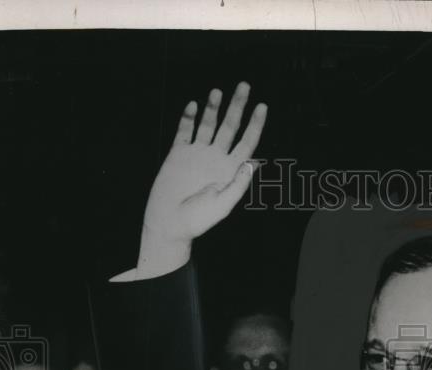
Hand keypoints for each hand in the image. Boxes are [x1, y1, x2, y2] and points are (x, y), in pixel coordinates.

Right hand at [137, 82, 266, 277]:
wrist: (169, 222)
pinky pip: (185, 131)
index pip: (247, 142)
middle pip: (230, 126)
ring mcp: (197, 154)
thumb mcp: (224, 204)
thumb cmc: (198, 219)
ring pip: (208, 125)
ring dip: (213, 108)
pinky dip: (189, 118)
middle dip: (238, 107)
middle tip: (244, 86)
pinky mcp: (178, 153)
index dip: (255, 124)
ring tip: (218, 91)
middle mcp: (216, 158)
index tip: (262, 106)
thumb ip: (239, 183)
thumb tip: (255, 162)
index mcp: (230, 169)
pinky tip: (194, 106)